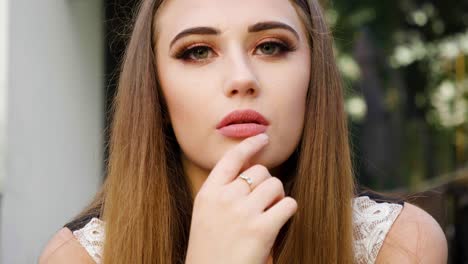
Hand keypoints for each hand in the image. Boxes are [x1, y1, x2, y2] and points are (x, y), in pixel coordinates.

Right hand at [185, 134, 297, 263]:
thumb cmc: (210, 250)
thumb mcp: (206, 215)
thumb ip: (223, 192)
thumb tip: (254, 170)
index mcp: (208, 194)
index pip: (230, 158)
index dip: (249, 145)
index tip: (262, 138)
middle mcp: (224, 198)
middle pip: (260, 171)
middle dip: (266, 183)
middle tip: (263, 202)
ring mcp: (242, 213)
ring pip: (275, 184)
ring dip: (278, 196)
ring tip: (270, 213)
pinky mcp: (262, 229)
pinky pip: (288, 204)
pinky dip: (288, 210)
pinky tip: (279, 221)